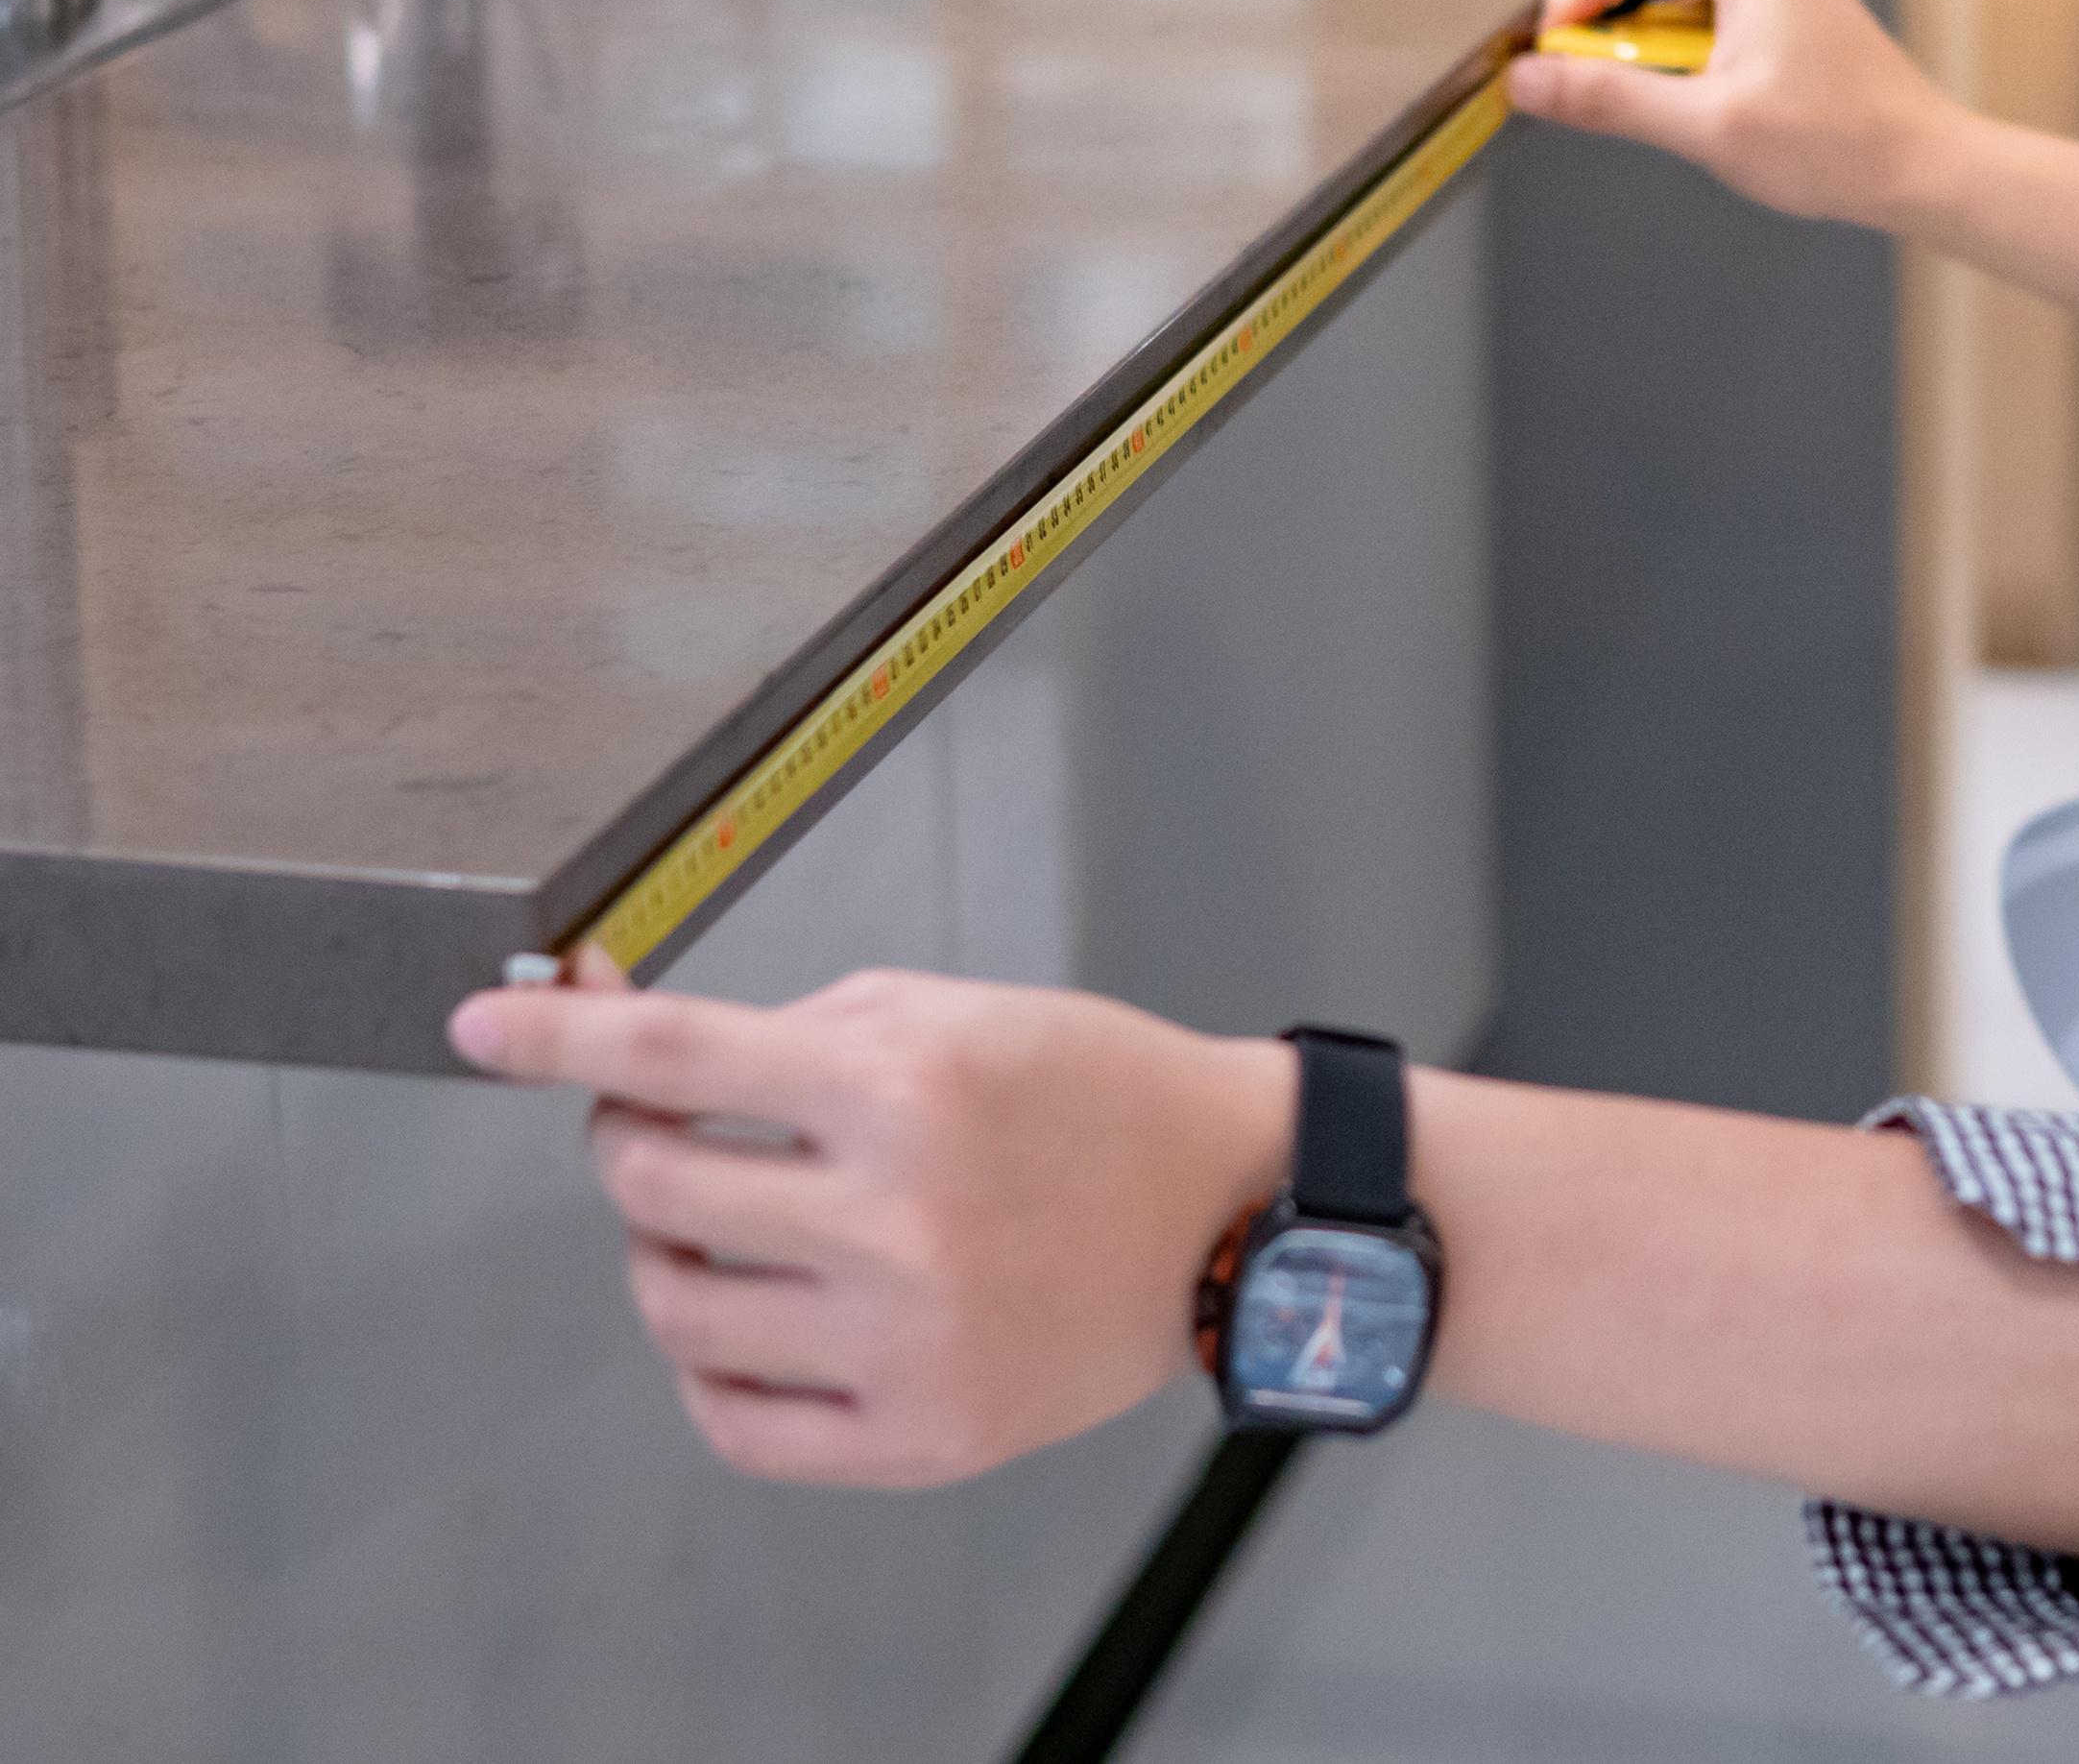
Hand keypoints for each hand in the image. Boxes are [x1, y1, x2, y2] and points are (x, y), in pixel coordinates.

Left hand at [449, 960, 1290, 1487]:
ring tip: (727, 1228)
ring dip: (667, 1257)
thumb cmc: (1091, 1093)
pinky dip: (715, 1368)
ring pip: (676, 1310)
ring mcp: (906, 1338)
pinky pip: (736, 1422)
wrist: (1229, 1208)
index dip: (556, 1035)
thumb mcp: (951, 1011)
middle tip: (665, 1129)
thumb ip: (788, 1024)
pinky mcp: (923, 1433)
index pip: (673, 1055)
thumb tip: (624, 1037)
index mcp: (905, 1087)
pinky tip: (761, 1318)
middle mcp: (898, 1216)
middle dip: (630, 1143)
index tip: (482, 1023)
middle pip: (651, 1187)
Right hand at [1503, 0, 1969, 227]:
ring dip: (1636, 30)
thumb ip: (1607, 98)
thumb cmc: (1838, 143)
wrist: (1922, 164)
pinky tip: (1691, 89)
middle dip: (1600, 10)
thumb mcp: (1706, 125)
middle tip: (1602, 79)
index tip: (1566, 54)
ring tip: (1657, 92)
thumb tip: (1528, 81)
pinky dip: (1672, 38)